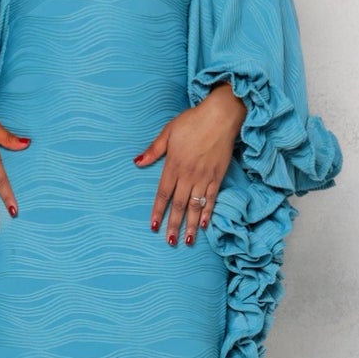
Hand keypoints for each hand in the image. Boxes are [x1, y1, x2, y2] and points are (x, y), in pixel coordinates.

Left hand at [133, 82, 245, 244]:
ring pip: (195, 205)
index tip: (154, 226)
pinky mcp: (218, 176)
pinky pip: (211, 198)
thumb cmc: (192, 121)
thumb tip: (137, 162)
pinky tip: (204, 224)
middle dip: (173, 224)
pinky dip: (207, 212)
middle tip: (169, 241)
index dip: (158, 211)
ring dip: (190, 225)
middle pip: (178, 204)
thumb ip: (153, 150)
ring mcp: (204, 177)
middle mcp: (188, 174)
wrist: (221, 116)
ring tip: (186, 241)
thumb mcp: (168, 132)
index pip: (163, 193)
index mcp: (174, 164)